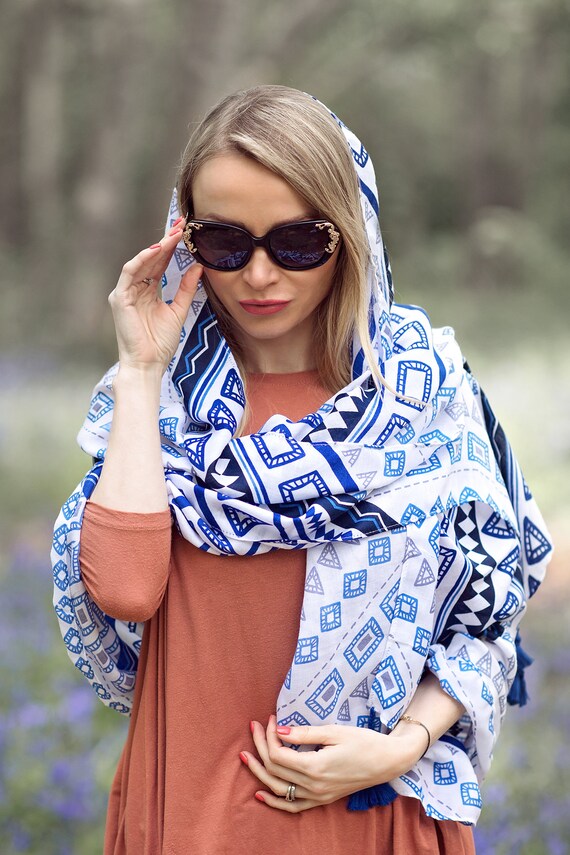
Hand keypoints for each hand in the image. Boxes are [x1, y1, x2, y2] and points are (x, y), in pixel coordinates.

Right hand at [108, 220, 202, 371]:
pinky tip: (156, 251)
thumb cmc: (161, 343)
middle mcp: (135, 288)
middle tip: (182, 225)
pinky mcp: (119, 298)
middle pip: (151, 259)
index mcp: (148, 291)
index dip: (172, 247)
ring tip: (173, 235)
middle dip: (166, 241)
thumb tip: (199, 267)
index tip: (187, 232)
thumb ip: (187, 289)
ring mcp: (126, 292)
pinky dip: (142, 260)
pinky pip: (129, 273)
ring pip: (141, 262)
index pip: (160, 263)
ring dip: (157, 247)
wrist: (149, 364)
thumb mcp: (179, 310)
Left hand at [240, 715, 425, 812]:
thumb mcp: (334, 731)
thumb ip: (305, 733)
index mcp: (316, 767)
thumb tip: (279, 729)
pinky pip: (293, 806)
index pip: (278, 754)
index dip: (269, 736)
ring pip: (278, 789)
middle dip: (260, 746)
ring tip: (246, 756)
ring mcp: (318, 796)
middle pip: (275, 769)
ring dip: (259, 772)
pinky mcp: (322, 800)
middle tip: (254, 727)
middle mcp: (314, 786)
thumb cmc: (363, 741)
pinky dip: (275, 801)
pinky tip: (261, 793)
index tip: (271, 718)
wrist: (387, 761)